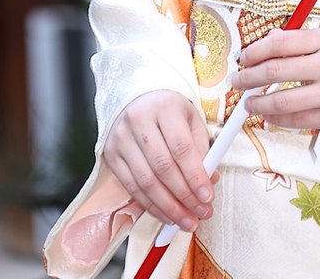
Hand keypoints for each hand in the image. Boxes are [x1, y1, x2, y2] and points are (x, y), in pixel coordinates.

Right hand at [103, 90, 216, 230]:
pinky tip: (166, 214)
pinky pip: (132, 188)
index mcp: (164, 107)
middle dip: (184, 196)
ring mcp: (121, 139)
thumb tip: (209, 181)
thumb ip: (201, 147)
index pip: (181, 147)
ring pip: (146, 182)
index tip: (207, 196)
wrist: (137, 98)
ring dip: (168, 208)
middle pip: (163, 168)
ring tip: (186, 221)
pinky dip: (150, 206)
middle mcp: (139, 121)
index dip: (195, 175)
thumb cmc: (169, 109)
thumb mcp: (190, 117)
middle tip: (201, 213)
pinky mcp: (111, 155)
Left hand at [230, 28, 319, 135]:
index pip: (282, 42)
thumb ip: (308, 42)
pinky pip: (297, 122)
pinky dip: (278, 121)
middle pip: (275, 70)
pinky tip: (270, 118)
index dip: (255, 50)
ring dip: (258, 104)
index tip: (244, 56)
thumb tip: (272, 43)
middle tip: (236, 80)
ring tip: (248, 103)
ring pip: (281, 101)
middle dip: (248, 77)